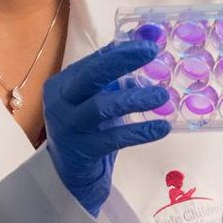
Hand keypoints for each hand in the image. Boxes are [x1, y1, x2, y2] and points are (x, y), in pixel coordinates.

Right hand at [43, 40, 171, 215]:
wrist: (68, 177)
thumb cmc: (89, 131)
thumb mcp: (100, 101)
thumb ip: (117, 79)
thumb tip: (144, 49)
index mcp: (63, 84)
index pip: (93, 61)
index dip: (121, 51)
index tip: (150, 45)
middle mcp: (60, 102)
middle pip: (90, 76)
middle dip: (121, 61)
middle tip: (152, 53)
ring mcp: (68, 127)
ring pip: (101, 106)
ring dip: (134, 98)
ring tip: (162, 95)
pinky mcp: (81, 151)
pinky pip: (114, 138)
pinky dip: (140, 131)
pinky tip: (162, 127)